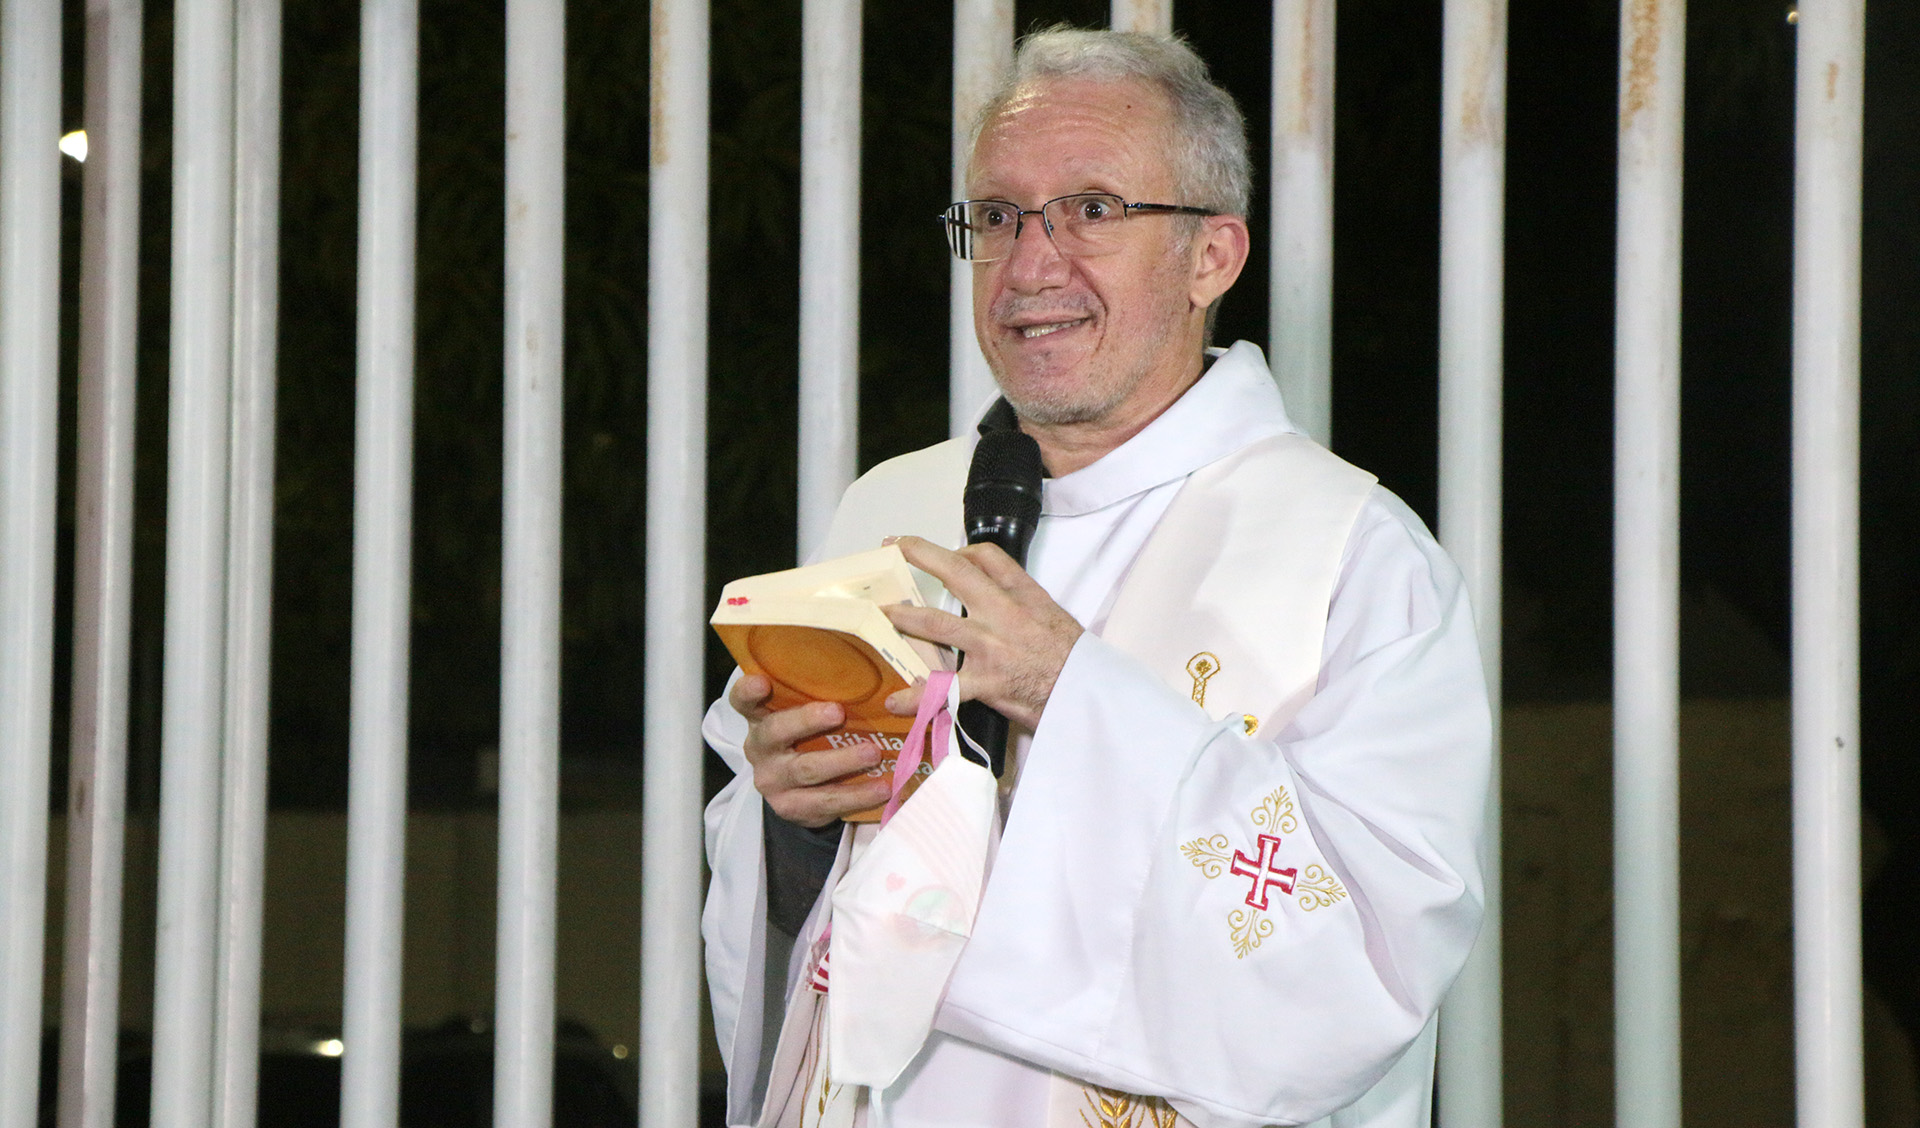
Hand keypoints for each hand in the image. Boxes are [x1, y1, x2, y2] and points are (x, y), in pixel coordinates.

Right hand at [730, 673, 898, 827]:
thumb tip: (882, 674)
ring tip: (873, 753)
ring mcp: (773, 780)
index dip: (748, 692)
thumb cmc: (810, 738)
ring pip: (806, 769)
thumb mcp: (807, 714)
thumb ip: (822, 695)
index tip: (762, 682)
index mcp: (760, 717)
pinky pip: (827, 801)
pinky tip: (882, 787)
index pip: (743, 701)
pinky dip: (858, 794)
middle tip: (838, 712)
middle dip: (806, 720)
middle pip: (776, 731)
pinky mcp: (791, 807)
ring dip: (842, 760)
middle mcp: (760, 748)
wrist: (801, 791)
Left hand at [881, 535, 1083, 729]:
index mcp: (1023, 595)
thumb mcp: (1055, 617)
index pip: (987, 558)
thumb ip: (1025, 603)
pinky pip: (944, 688)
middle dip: (921, 555)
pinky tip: (896, 700)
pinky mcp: (986, 681)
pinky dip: (917, 696)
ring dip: (904, 616)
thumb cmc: (1074, 661)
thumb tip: (998, 600)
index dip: (960, 551)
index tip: (947, 554)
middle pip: (956, 573)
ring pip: (937, 623)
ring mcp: (990, 646)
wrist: (1087, 695)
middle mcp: (1003, 613)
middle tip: (895, 546)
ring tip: (883, 613)